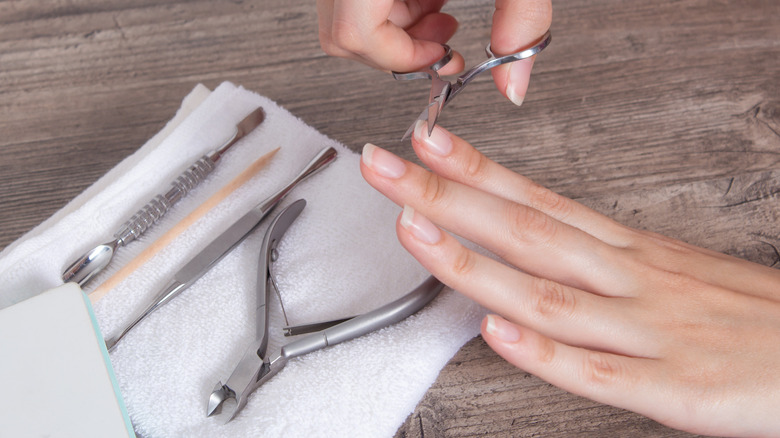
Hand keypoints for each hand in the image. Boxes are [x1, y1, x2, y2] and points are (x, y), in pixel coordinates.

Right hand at [316, 0, 551, 103]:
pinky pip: (355, 0)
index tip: (439, 58)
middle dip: (398, 50)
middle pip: (342, 34)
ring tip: (441, 10)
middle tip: (443, 41)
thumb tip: (514, 87)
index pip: (355, 32)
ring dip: (398, 29)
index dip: (398, 56)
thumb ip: (522, 21)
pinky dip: (393, 8)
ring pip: (346, 18)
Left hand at [359, 122, 779, 436]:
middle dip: (449, 198)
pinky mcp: (677, 389)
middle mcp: (632, 280)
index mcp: (629, 252)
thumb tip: (537, 242)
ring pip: (547, 295)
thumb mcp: (674, 270)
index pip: (538, 201)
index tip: (425, 141)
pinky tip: (496, 331)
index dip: (476, 170)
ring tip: (416, 232)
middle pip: (527, 232)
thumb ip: (603, 260)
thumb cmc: (754, 317)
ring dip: (475, 263)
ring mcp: (651, 332)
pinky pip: (599, 372)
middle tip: (387, 166)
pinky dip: (544, 352)